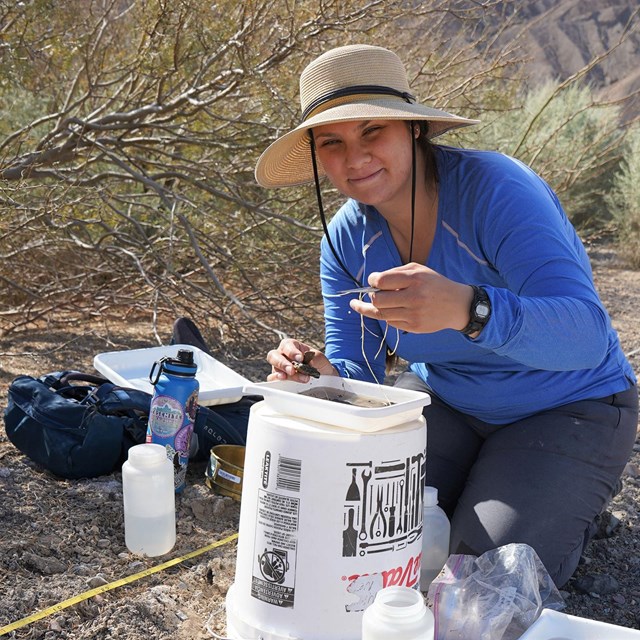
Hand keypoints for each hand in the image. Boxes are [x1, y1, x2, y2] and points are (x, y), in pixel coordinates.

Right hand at [266, 338, 338, 381]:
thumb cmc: (318, 363)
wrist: (323, 376)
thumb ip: (315, 358)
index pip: (287, 345)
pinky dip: (277, 380)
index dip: (292, 352)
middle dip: (283, 363)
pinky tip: (285, 381)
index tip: (300, 358)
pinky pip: (273, 378)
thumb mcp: (320, 358)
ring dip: (287, 374)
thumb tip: (310, 361)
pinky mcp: (279, 378)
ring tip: (300, 378)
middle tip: (292, 370)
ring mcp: (279, 367)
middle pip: (274, 356)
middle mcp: (283, 355)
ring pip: (275, 368)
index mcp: (292, 345)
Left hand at [348, 263, 473, 333]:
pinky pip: (390, 322)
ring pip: (381, 314)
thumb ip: (396, 273)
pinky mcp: (414, 327)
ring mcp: (414, 314)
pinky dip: (386, 316)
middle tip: (372, 293)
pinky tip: (389, 310)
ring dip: (368, 309)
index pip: (381, 281)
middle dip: (371, 296)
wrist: (457, 305)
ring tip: (357, 305)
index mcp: (415, 279)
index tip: (372, 281)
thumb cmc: (434, 284)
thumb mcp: (419, 270)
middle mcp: (414, 297)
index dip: (372, 280)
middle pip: (378, 300)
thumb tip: (373, 281)